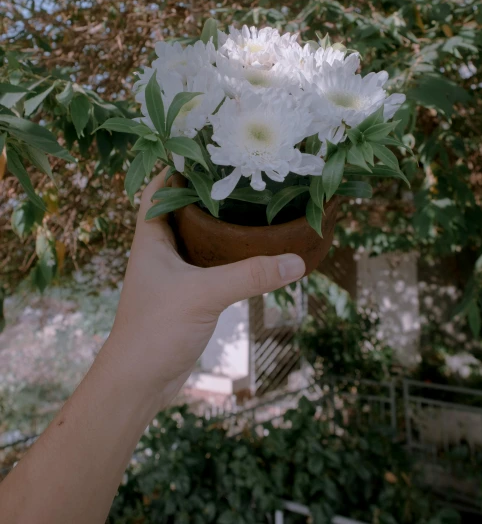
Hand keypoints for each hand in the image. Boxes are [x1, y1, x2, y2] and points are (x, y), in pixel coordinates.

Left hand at [102, 169, 305, 409]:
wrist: (138, 382)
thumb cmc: (155, 330)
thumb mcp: (204, 295)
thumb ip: (249, 276)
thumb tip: (296, 260)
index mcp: (151, 237)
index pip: (159, 187)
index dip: (179, 164)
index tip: (210, 146)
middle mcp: (161, 249)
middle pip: (183, 207)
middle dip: (208, 189)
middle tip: (242, 170)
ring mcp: (174, 272)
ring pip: (199, 235)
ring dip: (220, 221)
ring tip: (253, 200)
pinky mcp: (188, 293)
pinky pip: (211, 261)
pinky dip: (229, 251)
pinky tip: (253, 247)